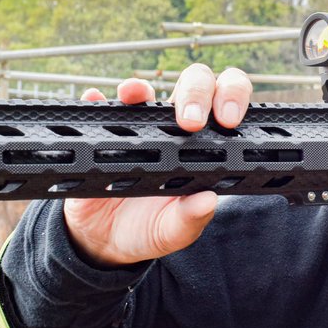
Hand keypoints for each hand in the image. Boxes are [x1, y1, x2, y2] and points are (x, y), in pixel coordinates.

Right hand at [63, 65, 252, 265]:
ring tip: (136, 94)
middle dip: (196, 91)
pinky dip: (96, 99)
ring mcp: (137, 129)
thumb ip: (191, 219)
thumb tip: (208, 201)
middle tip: (191, 121)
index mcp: (203, 148)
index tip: (227, 120)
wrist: (104, 242)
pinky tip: (95, 99)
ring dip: (141, 88)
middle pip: (192, 85)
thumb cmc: (149, 230)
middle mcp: (174, 130)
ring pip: (144, 90)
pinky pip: (98, 106)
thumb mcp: (174, 232)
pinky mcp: (102, 134)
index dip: (231, 99)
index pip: (225, 106)